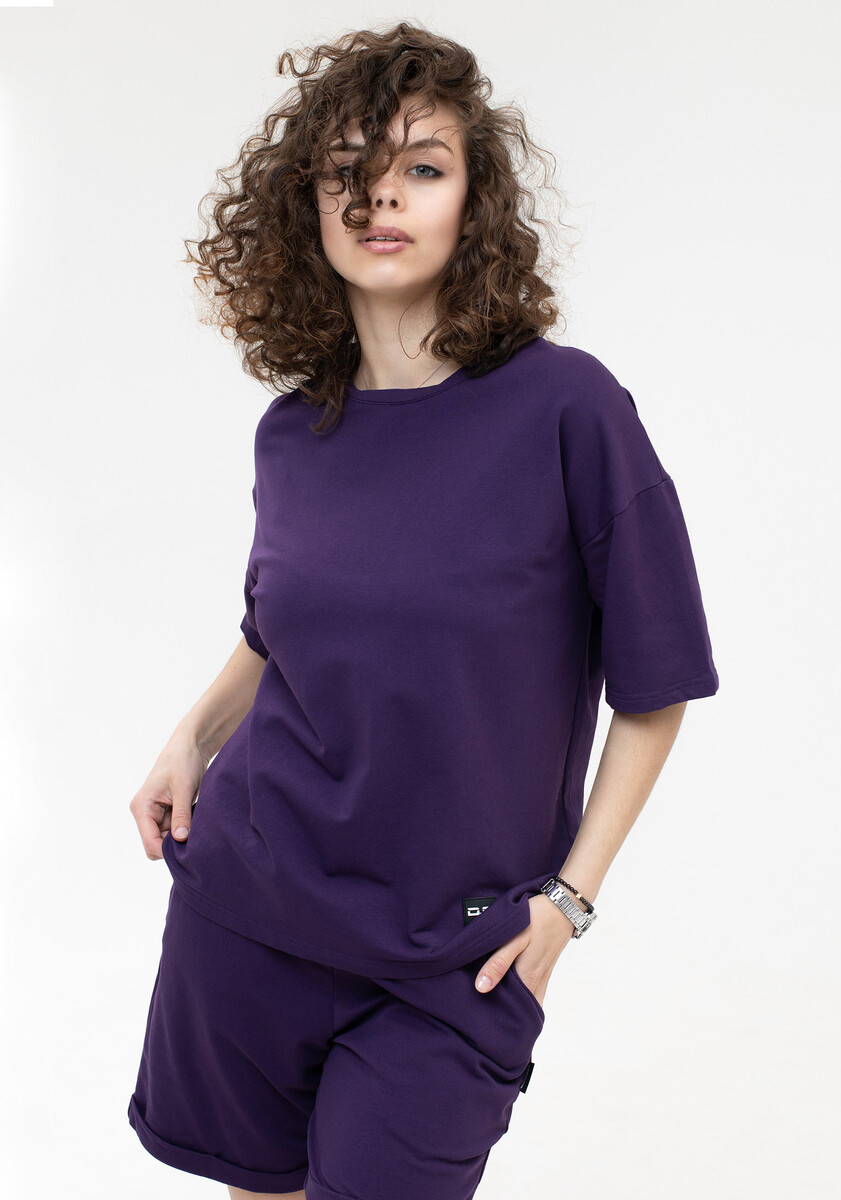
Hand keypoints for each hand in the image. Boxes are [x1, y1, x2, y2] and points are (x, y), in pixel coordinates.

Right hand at [129, 730, 207, 859]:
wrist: (190, 746)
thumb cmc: (183, 761)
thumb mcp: (183, 788)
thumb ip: (181, 815)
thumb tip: (180, 839)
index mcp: (141, 807)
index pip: (150, 842)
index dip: (167, 850)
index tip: (188, 848)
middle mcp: (144, 813)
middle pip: (156, 845)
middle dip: (174, 845)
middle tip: (196, 836)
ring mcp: (154, 814)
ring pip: (166, 840)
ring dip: (181, 836)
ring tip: (196, 822)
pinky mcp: (165, 813)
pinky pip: (173, 831)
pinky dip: (185, 829)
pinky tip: (195, 819)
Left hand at [474, 892, 574, 1007]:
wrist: (564, 905)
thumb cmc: (537, 918)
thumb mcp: (514, 938)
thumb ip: (498, 963)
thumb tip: (482, 988)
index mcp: (527, 976)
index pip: (512, 1008)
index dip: (497, 1013)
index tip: (482, 1016)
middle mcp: (538, 980)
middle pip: (522, 1007)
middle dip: (507, 1012)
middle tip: (487, 1013)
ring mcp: (544, 973)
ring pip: (531, 999)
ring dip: (517, 1004)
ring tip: (498, 1003)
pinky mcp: (546, 965)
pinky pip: (536, 989)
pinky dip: (525, 994)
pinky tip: (513, 987)